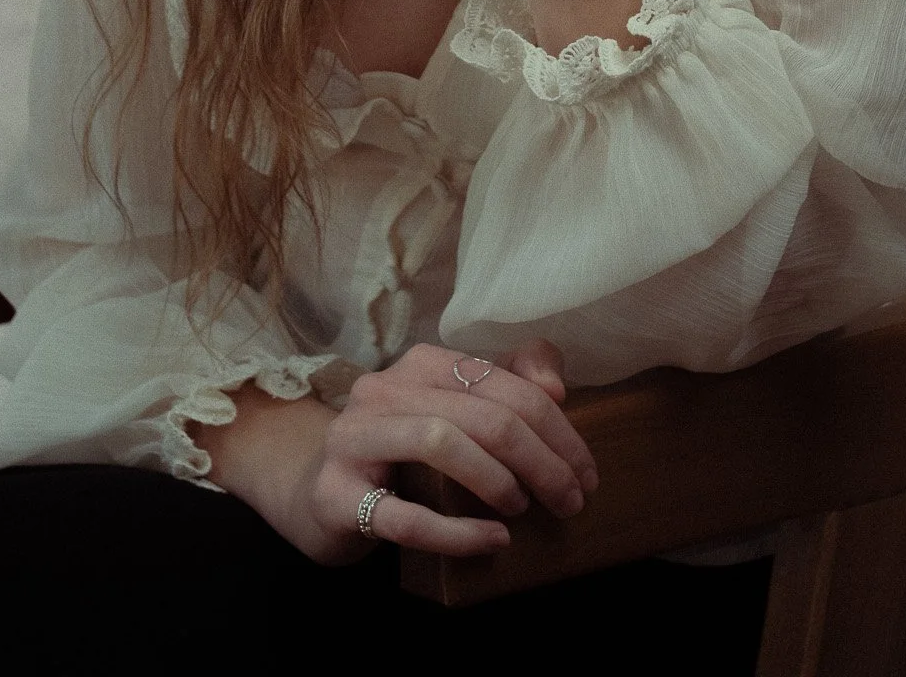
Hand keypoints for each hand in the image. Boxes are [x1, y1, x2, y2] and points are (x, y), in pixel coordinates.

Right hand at [300, 340, 594, 562]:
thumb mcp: (456, 414)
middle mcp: (384, 389)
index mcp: (421, 364)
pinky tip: (492, 540)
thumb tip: (556, 386)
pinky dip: (457, 530)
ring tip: (524, 510)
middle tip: (571, 500)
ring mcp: (354, 438)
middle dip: (541, 459)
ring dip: (497, 480)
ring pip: (440, 441)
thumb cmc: (402, 456)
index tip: (586, 472)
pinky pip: (405, 515)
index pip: (502, 382)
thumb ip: (508, 385)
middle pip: (480, 413)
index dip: (556, 427)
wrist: (319, 496)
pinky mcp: (336, 495)